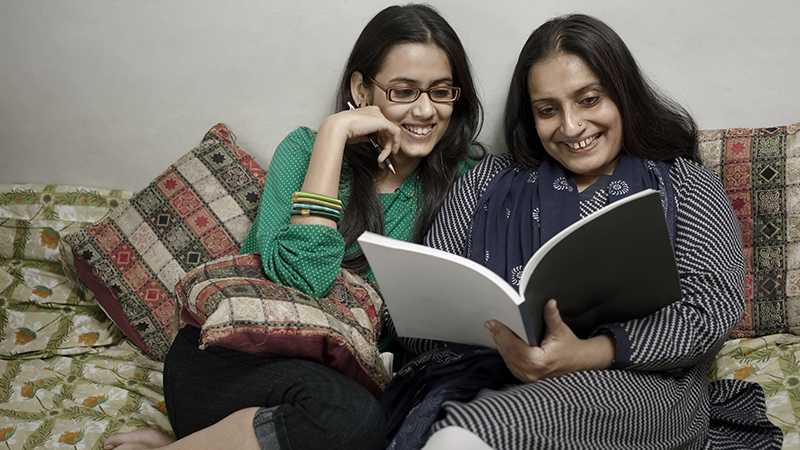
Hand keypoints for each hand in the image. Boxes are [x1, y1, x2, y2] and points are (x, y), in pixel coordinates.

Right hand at [328, 106, 401, 166]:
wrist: (338, 127)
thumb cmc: (344, 130)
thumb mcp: (359, 134)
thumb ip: (368, 136)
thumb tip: (374, 141)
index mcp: (368, 113)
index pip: (380, 127)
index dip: (382, 141)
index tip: (381, 151)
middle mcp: (375, 112)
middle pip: (387, 131)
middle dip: (386, 146)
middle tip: (383, 158)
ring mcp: (379, 116)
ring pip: (391, 133)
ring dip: (388, 148)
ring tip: (382, 158)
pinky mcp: (383, 121)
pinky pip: (395, 132)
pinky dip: (394, 143)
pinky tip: (390, 152)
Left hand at [485, 299, 615, 382]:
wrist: (579, 363)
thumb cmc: (570, 348)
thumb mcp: (561, 331)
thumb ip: (552, 316)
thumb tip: (549, 303)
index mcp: (539, 362)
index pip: (514, 346)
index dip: (502, 333)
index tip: (493, 323)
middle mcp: (531, 372)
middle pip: (508, 353)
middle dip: (498, 337)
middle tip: (490, 324)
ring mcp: (528, 377)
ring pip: (508, 359)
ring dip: (500, 344)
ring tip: (494, 330)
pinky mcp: (526, 377)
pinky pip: (511, 364)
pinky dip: (506, 352)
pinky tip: (501, 342)